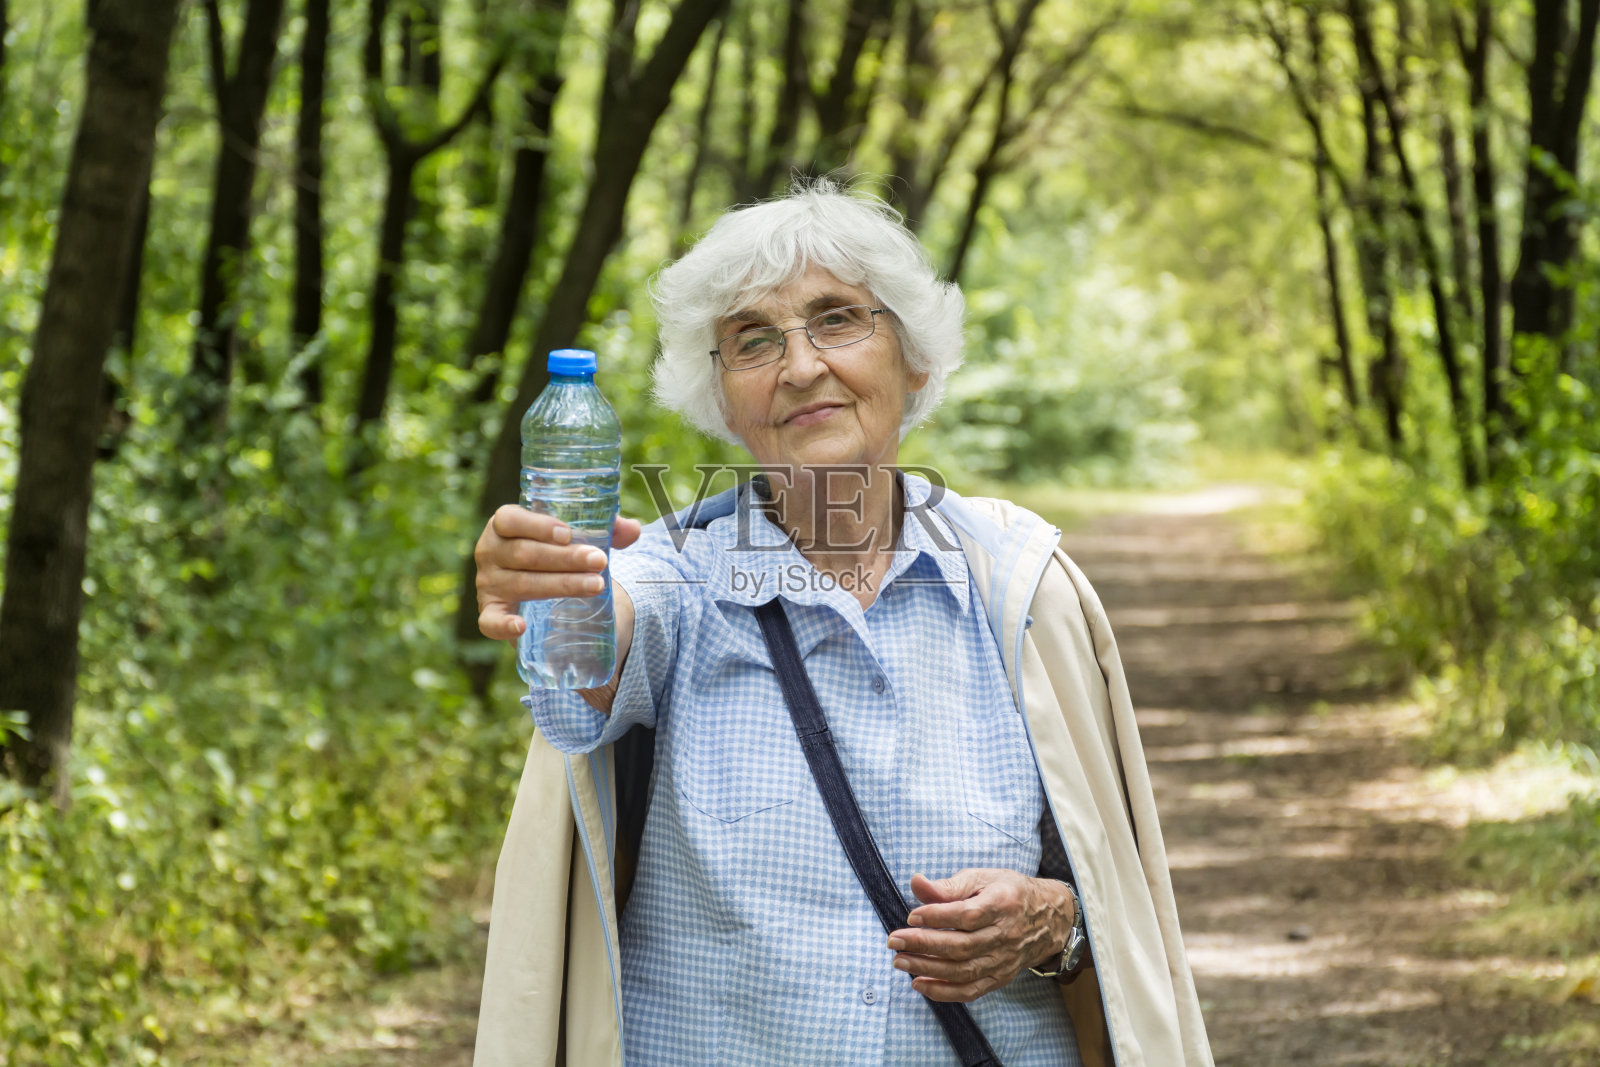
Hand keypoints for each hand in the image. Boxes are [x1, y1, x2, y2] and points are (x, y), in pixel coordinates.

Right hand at [473, 505, 641, 642]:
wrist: (542, 589)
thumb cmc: (558, 552)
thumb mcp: (578, 537)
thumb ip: (606, 530)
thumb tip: (634, 530)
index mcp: (505, 524)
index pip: (510, 519)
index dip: (537, 526)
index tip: (568, 534)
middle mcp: (490, 552)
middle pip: (524, 553)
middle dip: (565, 558)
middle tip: (600, 561)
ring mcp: (488, 584)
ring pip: (521, 584)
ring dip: (559, 585)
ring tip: (595, 585)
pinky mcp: (489, 613)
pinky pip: (490, 622)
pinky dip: (503, 626)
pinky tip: (521, 627)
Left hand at [885, 869, 1075, 1003]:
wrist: (1047, 918)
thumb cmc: (1008, 892)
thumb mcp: (982, 878)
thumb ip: (948, 885)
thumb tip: (916, 883)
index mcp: (1002, 904)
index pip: (967, 914)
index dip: (937, 916)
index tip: (911, 916)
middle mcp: (1005, 935)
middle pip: (962, 946)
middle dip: (924, 945)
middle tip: (894, 941)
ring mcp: (1003, 960)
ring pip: (963, 971)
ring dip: (928, 969)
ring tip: (900, 962)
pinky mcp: (1000, 977)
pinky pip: (971, 991)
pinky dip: (944, 992)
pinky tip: (920, 985)